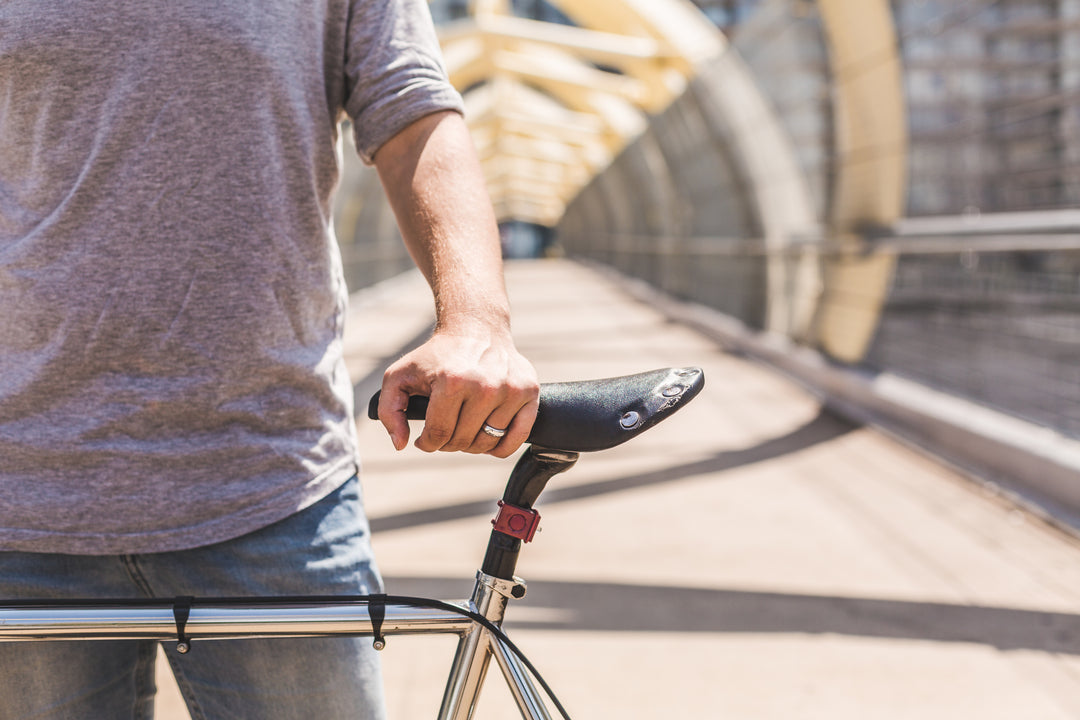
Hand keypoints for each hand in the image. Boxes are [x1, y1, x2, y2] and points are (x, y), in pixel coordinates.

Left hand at [377, 326, 538, 457]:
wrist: (476, 328)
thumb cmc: (436, 356)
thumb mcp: (399, 376)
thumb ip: (389, 411)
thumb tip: (401, 444)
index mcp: (452, 381)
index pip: (438, 435)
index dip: (427, 444)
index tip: (425, 438)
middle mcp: (485, 386)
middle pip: (464, 441)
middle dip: (449, 442)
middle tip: (446, 430)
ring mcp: (510, 389)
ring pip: (489, 442)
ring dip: (473, 444)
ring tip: (465, 428)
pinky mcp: (529, 391)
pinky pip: (517, 437)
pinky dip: (502, 446)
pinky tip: (488, 439)